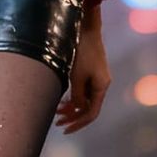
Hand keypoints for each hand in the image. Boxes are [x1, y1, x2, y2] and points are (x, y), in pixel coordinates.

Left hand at [55, 4, 109, 132]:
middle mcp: (101, 84)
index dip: (78, 124)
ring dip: (70, 107)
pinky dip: (71, 97)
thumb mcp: (76, 75)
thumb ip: (76, 95)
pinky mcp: (89, 71)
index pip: (91, 113)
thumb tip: (74, 109)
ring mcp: (96, 78)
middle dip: (72, 116)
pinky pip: (82, 91)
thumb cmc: (80, 51)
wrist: (84, 27)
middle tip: (56, 122)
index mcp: (101, 87)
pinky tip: (60, 99)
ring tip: (55, 111)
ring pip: (83, 100)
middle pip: (87, 108)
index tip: (64, 129)